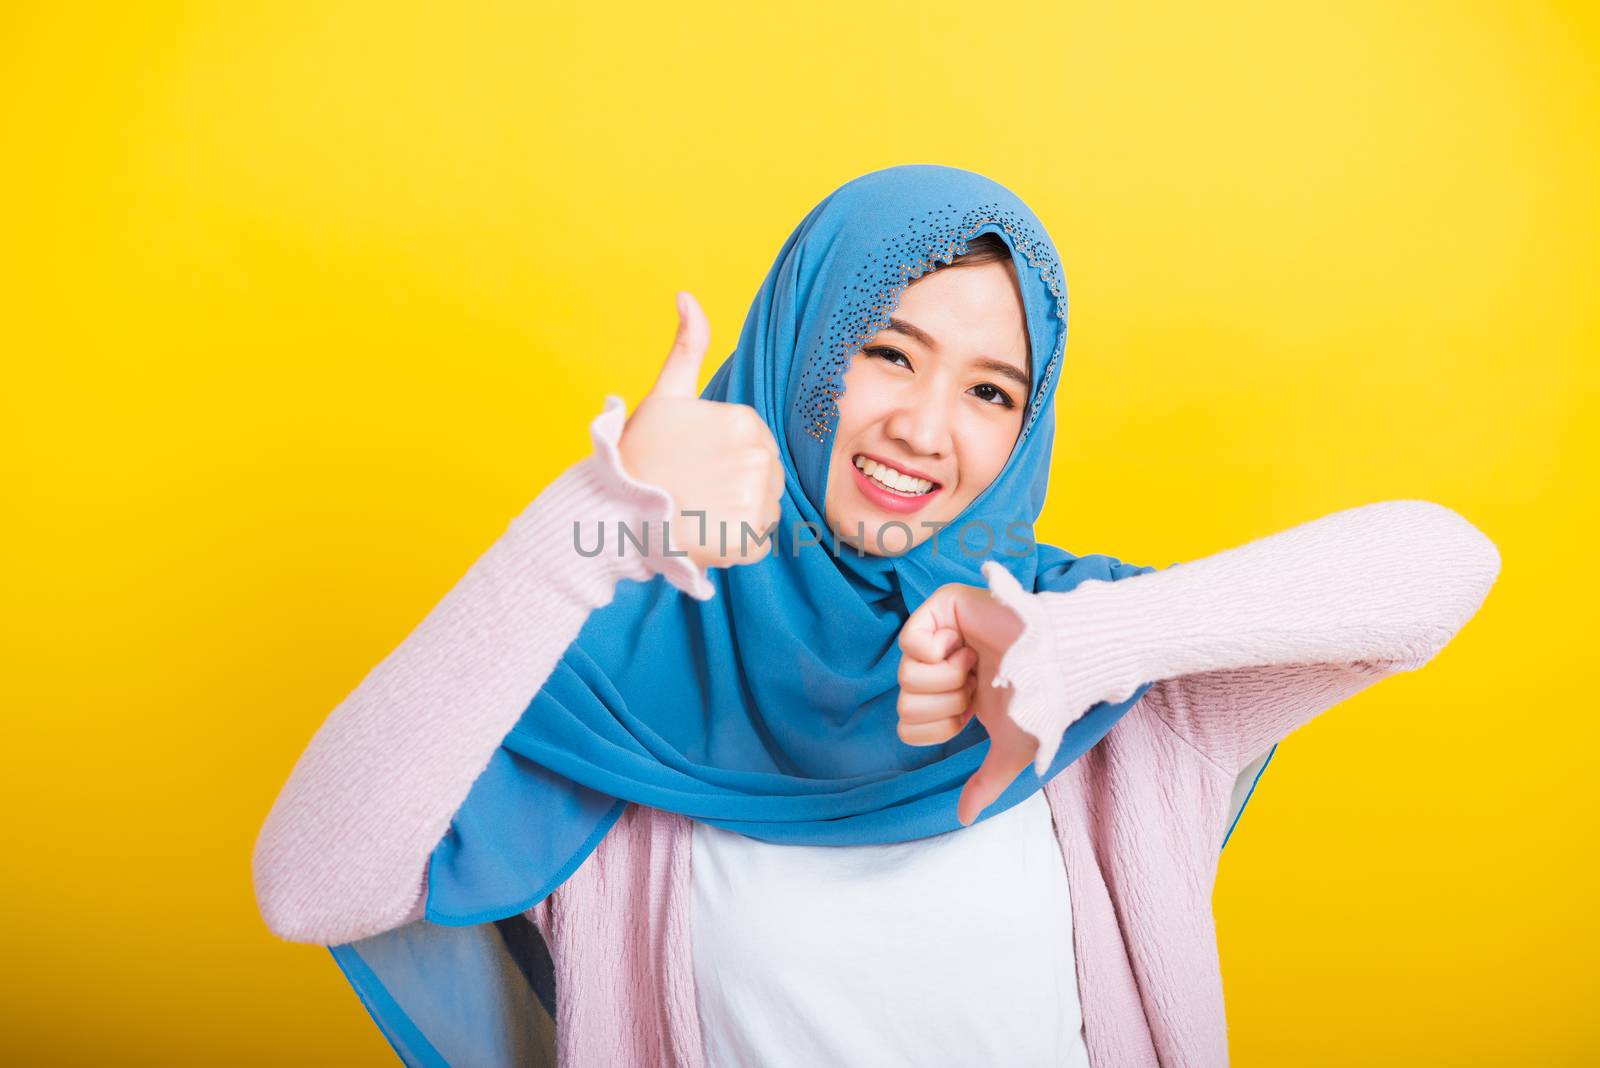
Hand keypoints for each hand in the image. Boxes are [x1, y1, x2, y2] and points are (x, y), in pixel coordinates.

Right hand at [618, 292, 784, 571]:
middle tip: (694, 492)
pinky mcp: (751, 536)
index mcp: (746, 420)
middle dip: (735, 488)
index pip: (755, 447)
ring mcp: (757, 496)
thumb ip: (686, 347)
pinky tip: (706, 534)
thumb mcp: (665, 395)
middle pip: (764, 477)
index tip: (693, 466)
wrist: (617, 515)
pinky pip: (758, 541)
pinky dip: (736, 544)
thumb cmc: (641, 455)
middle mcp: (759, 454)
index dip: (724, 461)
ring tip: (699, 512)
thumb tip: (686, 295)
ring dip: (737, 516)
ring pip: (764, 509)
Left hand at [896, 582, 1033, 825]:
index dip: (940, 728)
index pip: (907, 726)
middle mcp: (938, 664)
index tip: (972, 713)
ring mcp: (938, 633)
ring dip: (949, 680)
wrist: (1060, 665)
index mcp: (948, 695)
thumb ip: (986, 783)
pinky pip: (910, 641)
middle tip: (976, 688)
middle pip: (904, 702)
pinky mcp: (941, 606)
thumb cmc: (1041, 702)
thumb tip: (964, 819)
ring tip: (977, 667)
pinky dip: (941, 654)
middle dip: (946, 705)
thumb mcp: (1011, 749)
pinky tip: (967, 648)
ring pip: (905, 675)